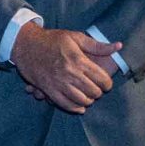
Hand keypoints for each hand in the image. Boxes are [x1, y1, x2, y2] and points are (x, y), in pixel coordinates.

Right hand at [9, 22, 123, 114]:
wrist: (26, 44)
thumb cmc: (52, 39)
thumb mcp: (75, 37)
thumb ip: (97, 45)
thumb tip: (118, 46)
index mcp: (79, 60)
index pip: (102, 79)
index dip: (107, 84)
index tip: (106, 83)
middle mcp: (70, 73)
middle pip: (93, 91)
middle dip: (98, 92)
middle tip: (97, 90)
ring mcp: (58, 83)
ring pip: (81, 100)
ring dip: (88, 101)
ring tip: (89, 97)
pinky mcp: (48, 89)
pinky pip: (65, 104)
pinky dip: (75, 108)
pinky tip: (80, 107)